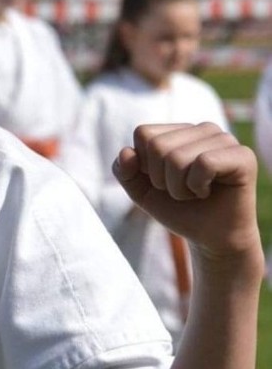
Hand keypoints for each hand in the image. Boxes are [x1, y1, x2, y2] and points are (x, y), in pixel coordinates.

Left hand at [112, 122, 260, 259]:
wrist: (211, 239)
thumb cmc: (180, 210)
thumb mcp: (142, 192)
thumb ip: (125, 172)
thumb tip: (126, 151)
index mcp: (180, 131)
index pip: (143, 133)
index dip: (144, 166)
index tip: (163, 182)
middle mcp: (203, 129)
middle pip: (157, 145)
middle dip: (161, 180)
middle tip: (182, 191)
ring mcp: (225, 139)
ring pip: (177, 157)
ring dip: (179, 188)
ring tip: (196, 193)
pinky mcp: (243, 156)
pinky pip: (204, 164)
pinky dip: (197, 186)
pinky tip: (207, 192)